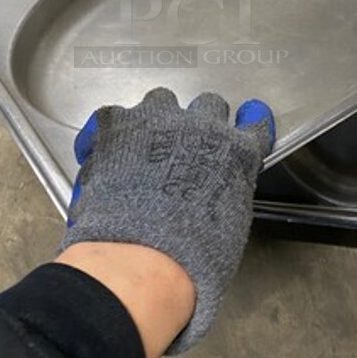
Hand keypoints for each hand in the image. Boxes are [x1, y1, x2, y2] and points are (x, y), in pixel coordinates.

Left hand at [59, 87, 274, 353]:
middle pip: (208, 104)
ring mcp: (157, 118)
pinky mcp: (117, 123)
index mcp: (237, 153)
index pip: (254, 124)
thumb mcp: (227, 227)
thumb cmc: (194, 257)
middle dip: (199, 122)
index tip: (245, 121)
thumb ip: (222, 195)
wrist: (142, 253)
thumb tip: (207, 195)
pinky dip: (109, 135)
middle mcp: (201, 126)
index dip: (248, 122)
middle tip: (184, 146)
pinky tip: (102, 153)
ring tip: (140, 146)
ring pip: (161, 99)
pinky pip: (113, 117)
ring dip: (155, 118)